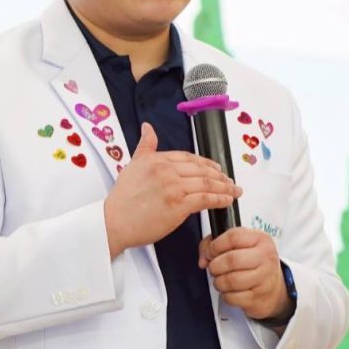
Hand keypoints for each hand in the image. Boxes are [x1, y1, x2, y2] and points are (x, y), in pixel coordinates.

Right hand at [104, 122, 241, 257]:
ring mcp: (174, 188)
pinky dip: (220, 199)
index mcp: (157, 159)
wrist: (114, 221)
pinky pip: (206, 199)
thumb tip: (147, 127)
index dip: (205, 163)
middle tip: (229, 181)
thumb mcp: (133, 165)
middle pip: (201, 169)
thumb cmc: (122, 199)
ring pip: (207, 183)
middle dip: (219, 175)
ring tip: (233, 191)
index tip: (215, 168)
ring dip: (224, 187)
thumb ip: (145, 146)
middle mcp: (167, 170)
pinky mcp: (179, 205)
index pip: (188, 158)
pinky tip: (227, 200)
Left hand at [198, 228, 291, 324]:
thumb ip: (213, 244)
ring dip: (219, 282)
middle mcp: (265, 257)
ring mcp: (265, 278)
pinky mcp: (259, 297)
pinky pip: (233, 297)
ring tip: (221, 280)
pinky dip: (226, 295)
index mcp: (260, 239)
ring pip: (231, 280)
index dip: (215, 246)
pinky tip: (230, 291)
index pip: (233, 237)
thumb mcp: (238, 245)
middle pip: (232, 260)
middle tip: (214, 268)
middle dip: (215, 266)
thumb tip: (203, 259)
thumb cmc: (252, 263)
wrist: (273, 287)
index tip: (210, 253)